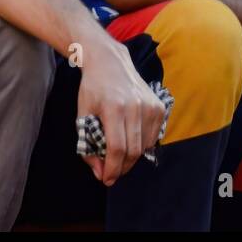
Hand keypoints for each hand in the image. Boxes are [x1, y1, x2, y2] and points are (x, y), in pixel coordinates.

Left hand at [75, 37, 167, 185]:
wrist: (110, 62)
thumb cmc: (92, 89)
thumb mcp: (82, 116)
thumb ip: (89, 146)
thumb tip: (100, 173)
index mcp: (114, 108)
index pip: (117, 148)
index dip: (112, 168)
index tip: (106, 179)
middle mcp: (135, 106)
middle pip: (133, 150)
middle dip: (122, 167)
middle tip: (112, 172)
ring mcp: (150, 105)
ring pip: (145, 146)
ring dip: (132, 157)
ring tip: (120, 154)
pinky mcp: (159, 105)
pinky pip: (153, 136)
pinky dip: (143, 144)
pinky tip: (131, 139)